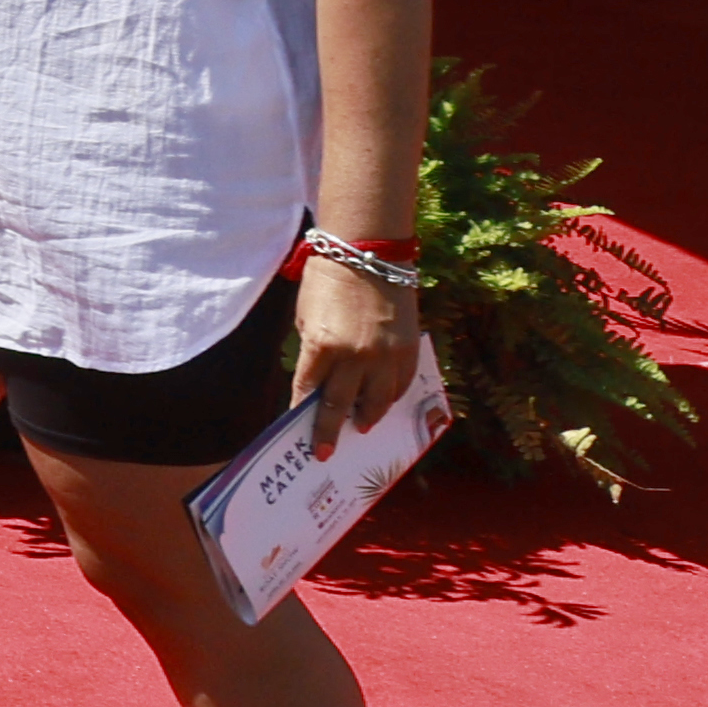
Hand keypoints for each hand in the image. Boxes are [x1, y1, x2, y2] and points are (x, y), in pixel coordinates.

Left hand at [292, 259, 422, 447]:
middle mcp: (354, 357)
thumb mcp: (306, 316)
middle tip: (325, 452)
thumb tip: (318, 380)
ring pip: (378, 401)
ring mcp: (385, 355)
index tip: (300, 434)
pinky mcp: (407, 349)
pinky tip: (384, 402)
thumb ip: (313, 351)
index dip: (303, 414)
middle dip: (331, 432)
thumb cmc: (327, 280)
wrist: (368, 254)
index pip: (308, 390)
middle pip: (341, 405)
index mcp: (321, 346)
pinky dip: (391, 396)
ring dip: (367, 416)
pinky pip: (400, 384)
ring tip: (360, 426)